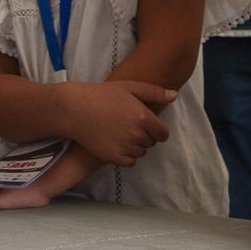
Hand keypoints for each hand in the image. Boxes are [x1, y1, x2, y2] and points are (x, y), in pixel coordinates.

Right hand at [57, 79, 173, 166]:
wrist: (76, 109)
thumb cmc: (103, 95)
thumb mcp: (129, 87)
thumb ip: (154, 92)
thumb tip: (174, 96)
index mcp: (143, 117)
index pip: (162, 134)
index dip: (157, 130)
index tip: (147, 125)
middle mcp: (137, 134)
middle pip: (151, 143)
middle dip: (145, 135)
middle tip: (129, 125)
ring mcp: (125, 147)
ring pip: (141, 153)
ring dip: (136, 146)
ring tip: (121, 133)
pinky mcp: (113, 157)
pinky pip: (130, 162)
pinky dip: (127, 155)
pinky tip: (117, 143)